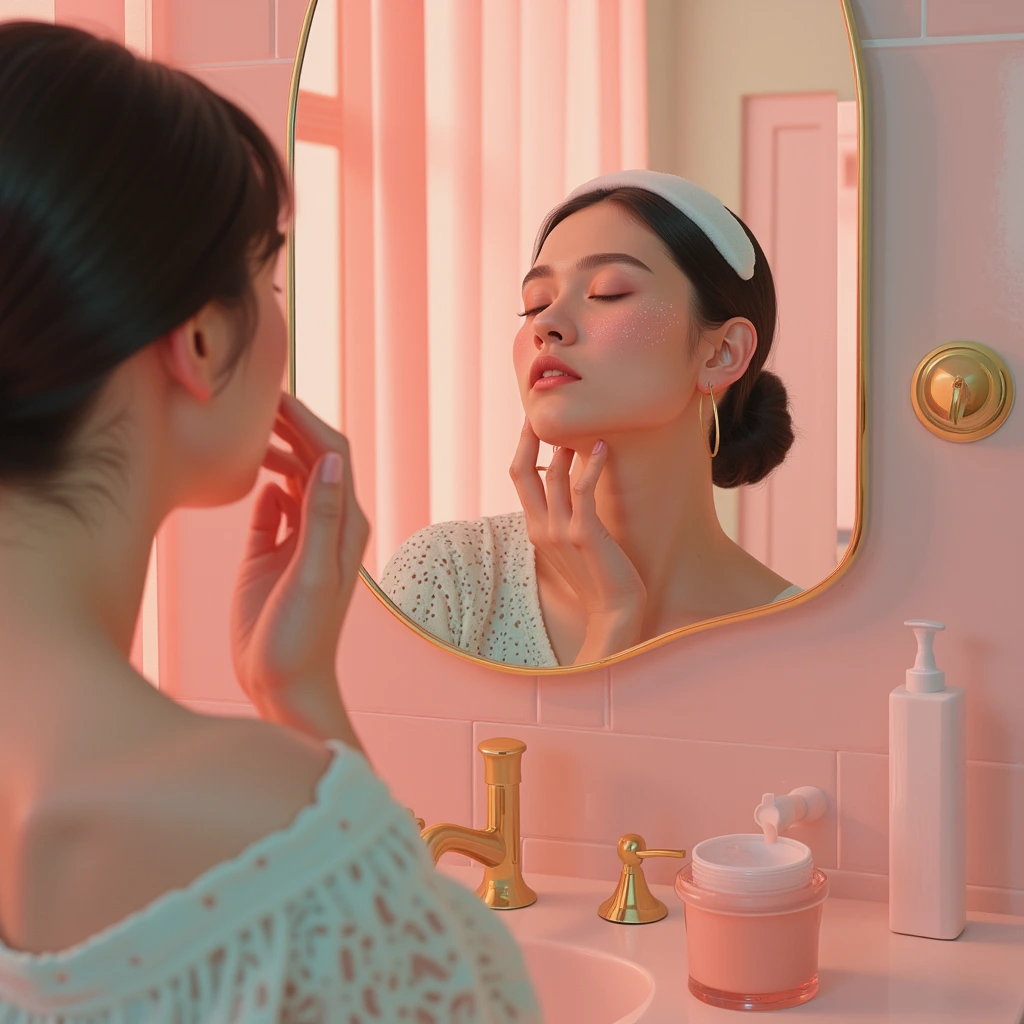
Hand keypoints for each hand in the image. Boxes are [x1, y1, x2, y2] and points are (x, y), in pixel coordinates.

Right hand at [230, 393, 369, 712]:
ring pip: (290, 478)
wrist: (282, 682)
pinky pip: (270, 507)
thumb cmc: (303, 637)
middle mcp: (327, 525)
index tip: (275, 393)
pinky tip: (246, 471)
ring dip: (273, 450)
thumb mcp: (312, 574)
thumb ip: (320, 518)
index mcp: (345, 525)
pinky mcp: (271, 553)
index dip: (307, 421)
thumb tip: (330, 459)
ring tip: (244, 425)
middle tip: (253, 397)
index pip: (332, 456)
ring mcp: (299, 538)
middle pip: (313, 460)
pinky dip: (261, 484)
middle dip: (289, 426)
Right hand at [509, 418, 646, 661]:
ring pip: (553, 475)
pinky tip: (604, 447)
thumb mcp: (574, 545)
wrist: (614, 613)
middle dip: (528, 437)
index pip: (519, 478)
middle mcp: (540, 528)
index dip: (523, 447)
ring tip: (586, 427)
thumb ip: (565, 517)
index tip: (534, 423)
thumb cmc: (601, 578)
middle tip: (539, 410)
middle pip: (521, 472)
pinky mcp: (583, 534)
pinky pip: (582, 489)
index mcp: (535, 529)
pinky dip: (591, 465)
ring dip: (566, 446)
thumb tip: (568, 484)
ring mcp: (559, 532)